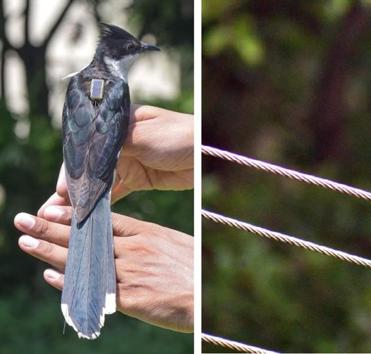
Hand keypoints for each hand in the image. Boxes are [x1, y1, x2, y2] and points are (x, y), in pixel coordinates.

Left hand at [14, 206, 192, 332]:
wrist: (208, 297)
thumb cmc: (195, 271)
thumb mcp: (174, 245)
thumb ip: (148, 241)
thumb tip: (129, 239)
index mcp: (147, 234)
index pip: (103, 221)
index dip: (75, 215)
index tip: (51, 208)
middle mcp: (135, 250)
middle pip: (86, 237)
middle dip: (52, 228)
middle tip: (24, 220)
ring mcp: (130, 273)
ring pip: (84, 261)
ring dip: (51, 252)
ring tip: (26, 242)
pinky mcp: (129, 298)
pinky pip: (94, 289)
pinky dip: (71, 283)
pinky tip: (51, 277)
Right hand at [38, 105, 192, 214]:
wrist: (206, 152)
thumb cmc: (178, 135)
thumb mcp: (142, 135)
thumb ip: (112, 147)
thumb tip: (83, 162)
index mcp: (115, 123)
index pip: (85, 147)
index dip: (72, 170)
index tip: (61, 191)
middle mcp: (117, 142)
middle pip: (87, 167)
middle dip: (70, 189)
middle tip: (48, 212)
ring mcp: (128, 161)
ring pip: (98, 182)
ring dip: (81, 199)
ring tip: (60, 218)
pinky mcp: (139, 178)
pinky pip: (115, 192)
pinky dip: (102, 204)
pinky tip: (87, 217)